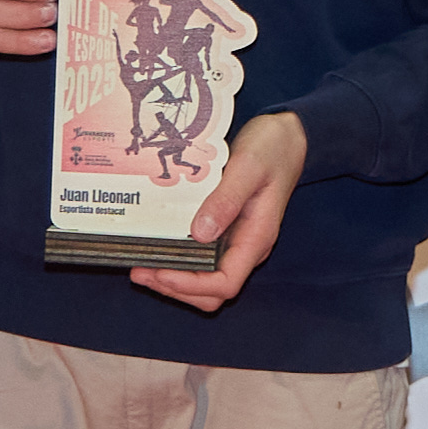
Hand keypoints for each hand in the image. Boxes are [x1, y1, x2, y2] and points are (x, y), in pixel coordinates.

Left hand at [132, 112, 307, 312]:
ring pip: (206, 281)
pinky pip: (202, 259)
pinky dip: (179, 262)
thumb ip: (226, 200)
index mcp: (257, 237)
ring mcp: (236, 241)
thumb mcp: (248, 167)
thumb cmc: (272, 148)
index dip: (191, 285)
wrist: (287, 136)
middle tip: (140, 271)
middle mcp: (247, 247)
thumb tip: (200, 233)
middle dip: (176, 288)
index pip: (226, 283)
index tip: (161, 272)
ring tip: (141, 267)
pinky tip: (157, 248)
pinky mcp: (226, 231)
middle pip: (213, 292)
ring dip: (174, 280)